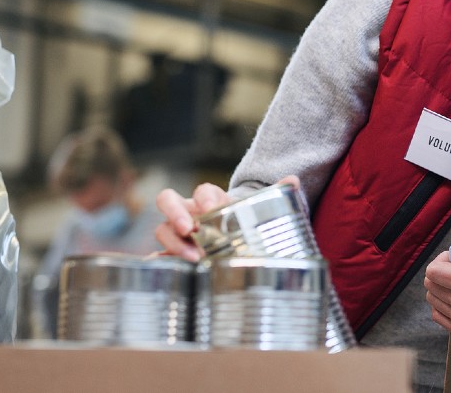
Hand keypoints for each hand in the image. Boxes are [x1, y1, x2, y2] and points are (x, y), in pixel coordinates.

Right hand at [154, 176, 301, 261]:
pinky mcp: (172, 254)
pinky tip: (165, 270)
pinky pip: (157, 256)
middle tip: (190, 230)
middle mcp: (189, 212)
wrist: (237, 241)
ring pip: (162, 230)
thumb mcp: (261, 209)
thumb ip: (277, 193)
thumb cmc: (245, 222)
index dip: (204, 197)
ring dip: (173, 243)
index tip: (213, 209)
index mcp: (210, 199)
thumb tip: (293, 181)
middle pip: (167, 201)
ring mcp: (177, 233)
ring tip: (195, 259)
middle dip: (175, 213)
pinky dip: (157, 261)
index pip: (202, 190)